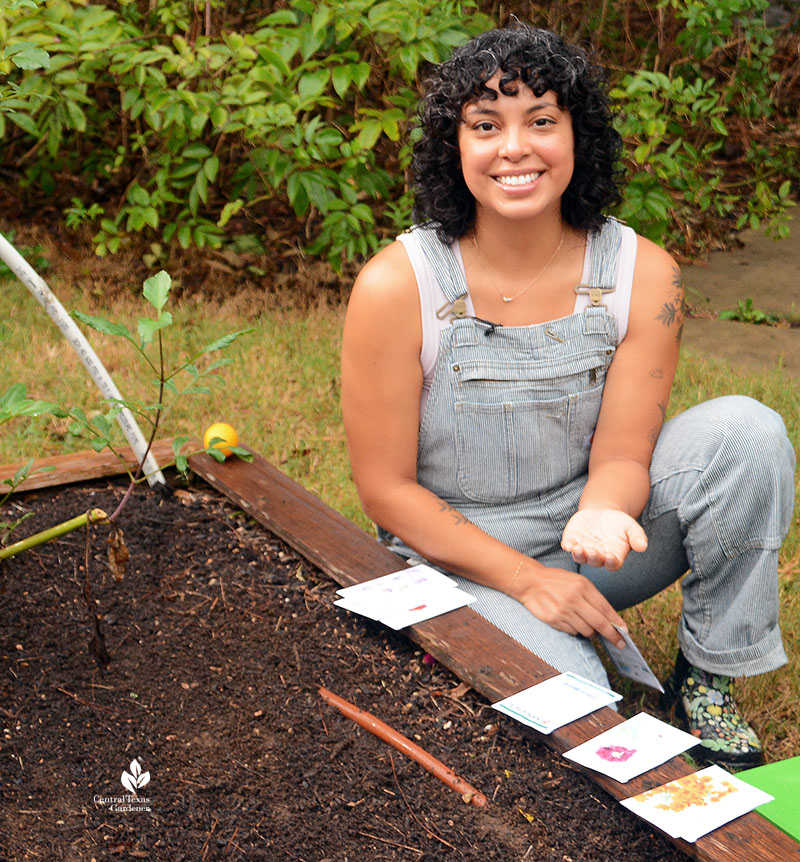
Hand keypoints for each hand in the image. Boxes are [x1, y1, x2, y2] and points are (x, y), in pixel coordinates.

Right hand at [508, 562, 627, 647]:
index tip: (624, 632)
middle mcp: (574, 599)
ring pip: (587, 631)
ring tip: (589, 628)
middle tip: (620, 644)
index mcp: (583, 586)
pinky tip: (572, 622)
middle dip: (612, 636)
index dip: (617, 623)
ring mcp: (564, 610)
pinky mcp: (554, 620)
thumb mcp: (577, 581)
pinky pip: (573, 632)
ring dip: (591, 633)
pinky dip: (576, 630)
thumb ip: (593, 597)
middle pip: (599, 623)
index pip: (605, 609)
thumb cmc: (556, 580)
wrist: (530, 581)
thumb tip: (609, 618)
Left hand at [561, 508, 647, 570]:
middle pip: (595, 561)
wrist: (602, 512)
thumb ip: (638, 537)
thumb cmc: (619, 523)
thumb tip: (643, 547)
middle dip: (593, 556)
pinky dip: (567, 545)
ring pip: (580, 556)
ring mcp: (583, 549)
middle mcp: (597, 557)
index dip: (611, 561)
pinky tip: (567, 544)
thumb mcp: (631, 528)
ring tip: (578, 548)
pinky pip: (568, 545)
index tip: (611, 556)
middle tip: (592, 551)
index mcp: (613, 557)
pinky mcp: (572, 540)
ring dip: (578, 554)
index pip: (612, 564)